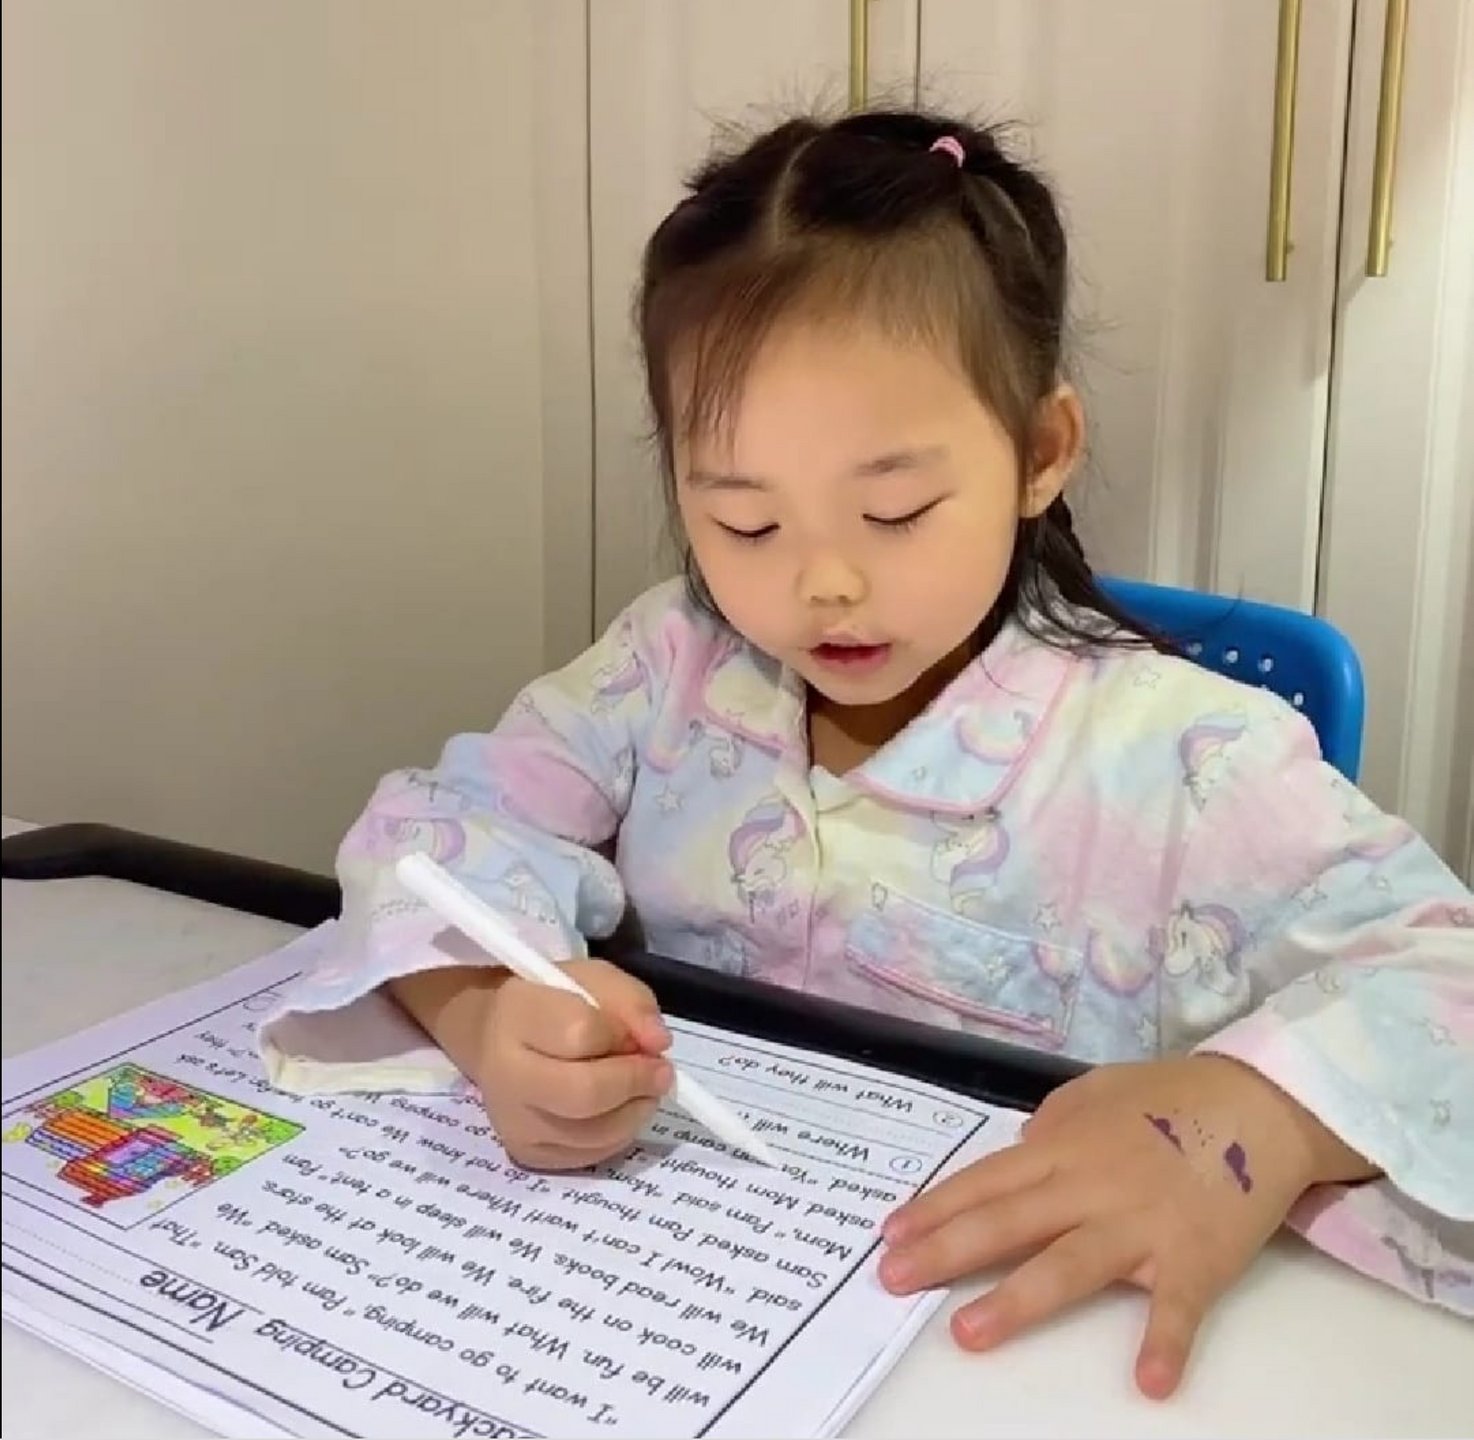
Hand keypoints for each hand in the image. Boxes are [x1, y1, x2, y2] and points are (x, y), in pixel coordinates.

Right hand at [480, 959, 672, 1170]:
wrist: (498, 1038)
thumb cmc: (554, 1002)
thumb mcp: (595, 980)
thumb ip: (632, 1002)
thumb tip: (658, 1043)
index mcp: (517, 1016)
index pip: (581, 1033)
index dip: (622, 1035)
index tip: (638, 1035)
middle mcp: (506, 1075)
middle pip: (585, 1094)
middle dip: (636, 1083)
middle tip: (661, 1072)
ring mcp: (513, 1122)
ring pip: (593, 1133)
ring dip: (635, 1111)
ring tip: (643, 1089)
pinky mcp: (527, 1153)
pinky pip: (589, 1155)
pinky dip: (619, 1134)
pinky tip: (620, 1109)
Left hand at [878, 1056, 1375, 1398]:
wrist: (1260, 1103)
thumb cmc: (1171, 1098)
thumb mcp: (1096, 1093)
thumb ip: (1052, 1124)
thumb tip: (1016, 1154)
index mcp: (1065, 1147)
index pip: (985, 1180)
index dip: (935, 1207)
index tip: (890, 1234)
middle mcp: (1091, 1186)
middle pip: (1008, 1221)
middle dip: (945, 1251)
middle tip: (893, 1279)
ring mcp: (1141, 1225)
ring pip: (1069, 1265)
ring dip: (1018, 1300)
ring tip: (969, 1333)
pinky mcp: (1196, 1258)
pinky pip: (1178, 1308)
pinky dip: (1166, 1343)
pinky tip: (1149, 1381)